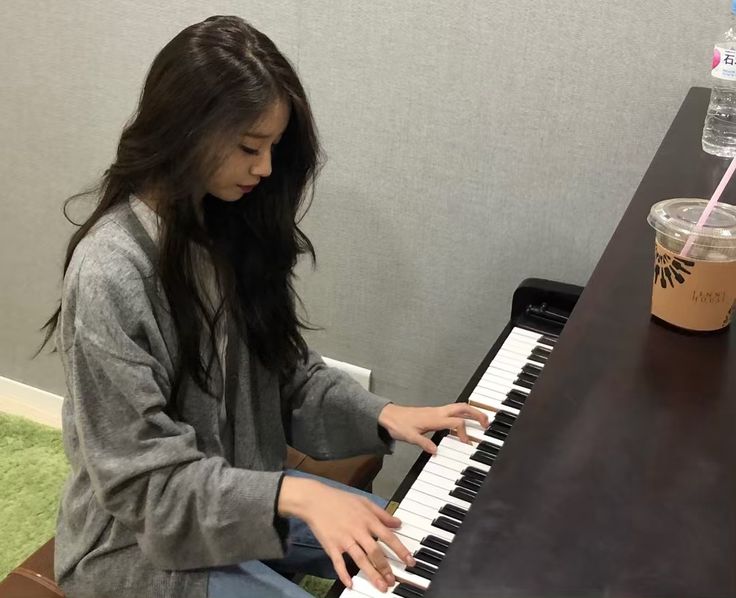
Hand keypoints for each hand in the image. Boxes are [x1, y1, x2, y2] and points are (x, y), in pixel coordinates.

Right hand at [277, 476, 415, 591]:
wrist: (315, 500)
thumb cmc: (340, 500)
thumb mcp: (365, 502)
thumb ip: (382, 514)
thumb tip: (397, 522)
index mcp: (367, 519)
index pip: (388, 537)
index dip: (400, 550)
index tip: (409, 561)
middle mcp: (357, 530)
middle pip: (375, 552)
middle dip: (385, 568)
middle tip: (393, 581)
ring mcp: (344, 539)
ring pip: (360, 559)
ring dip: (371, 574)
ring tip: (380, 586)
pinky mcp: (331, 545)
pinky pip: (338, 562)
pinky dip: (343, 574)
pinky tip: (350, 584)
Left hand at [378, 403, 488, 453]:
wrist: (389, 416)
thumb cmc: (398, 424)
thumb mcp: (409, 437)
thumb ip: (423, 443)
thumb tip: (436, 451)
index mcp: (434, 418)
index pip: (456, 422)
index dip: (463, 433)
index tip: (465, 443)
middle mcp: (438, 412)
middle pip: (463, 408)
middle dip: (477, 414)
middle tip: (487, 423)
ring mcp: (437, 411)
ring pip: (459, 408)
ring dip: (472, 413)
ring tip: (481, 422)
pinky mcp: (435, 413)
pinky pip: (453, 411)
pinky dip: (463, 415)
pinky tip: (464, 423)